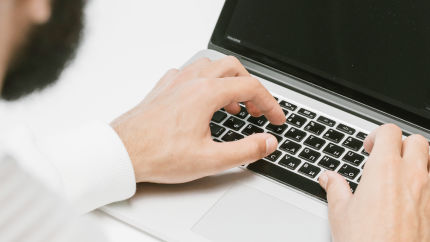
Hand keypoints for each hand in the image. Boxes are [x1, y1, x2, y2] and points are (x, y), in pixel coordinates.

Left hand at [111, 56, 284, 182]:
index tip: (275, 119)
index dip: (270, 104)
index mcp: (206, 94)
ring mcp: (175, 82)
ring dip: (228, 81)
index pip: (251, 88)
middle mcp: (191, 81)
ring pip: (210, 65)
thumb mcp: (210, 159)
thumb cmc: (158, 154)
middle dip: (250, 86)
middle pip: (233, 68)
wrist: (121, 152)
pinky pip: (189, 73)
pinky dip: (204, 81)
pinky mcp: (163, 88)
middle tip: (255, 108)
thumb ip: (246, 150)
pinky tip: (201, 100)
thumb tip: (268, 142)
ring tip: (232, 105)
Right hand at [319, 124, 429, 241]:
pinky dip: (425, 183)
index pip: (389, 132)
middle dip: (400, 144)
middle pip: (416, 141)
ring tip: (400, 175)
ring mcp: (429, 193)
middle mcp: (412, 177)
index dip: (377, 136)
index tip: (368, 148)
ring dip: (417, 161)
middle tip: (385, 158)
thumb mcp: (341, 213)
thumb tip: (327, 177)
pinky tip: (410, 197)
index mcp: (384, 170)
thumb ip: (335, 188)